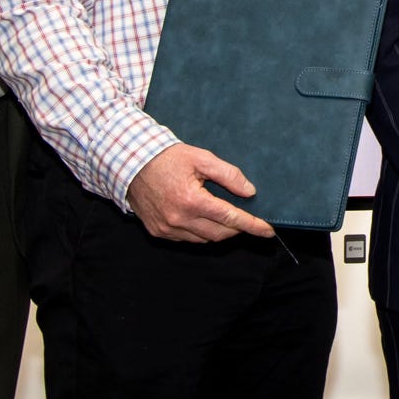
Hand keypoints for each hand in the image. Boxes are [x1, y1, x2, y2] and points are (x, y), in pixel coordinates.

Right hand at [131, 141, 273, 242]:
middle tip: (244, 217)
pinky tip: (201, 218)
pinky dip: (200, 233)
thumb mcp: (201, 158)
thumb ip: (228, 175)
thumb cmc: (167, 158)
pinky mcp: (159, 233)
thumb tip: (250, 192)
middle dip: (237, 228)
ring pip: (205, 240)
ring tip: (222, 215)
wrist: (130, 164)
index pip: (231, 218)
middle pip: (221, 234)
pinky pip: (188, 240)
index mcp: (192, 200)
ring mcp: (168, 229)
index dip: (253, 226)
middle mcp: (179, 219)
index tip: (268, 231)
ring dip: (219, 231)